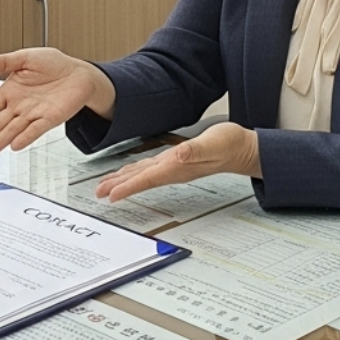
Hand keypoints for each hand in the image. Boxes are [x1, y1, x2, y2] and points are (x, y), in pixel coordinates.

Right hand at [0, 48, 115, 157]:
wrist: (79, 73)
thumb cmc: (54, 64)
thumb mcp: (26, 57)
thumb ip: (4, 62)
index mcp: (11, 90)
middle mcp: (20, 105)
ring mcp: (33, 114)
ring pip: (12, 130)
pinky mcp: (49, 119)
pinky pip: (35, 130)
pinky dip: (25, 137)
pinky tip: (14, 145)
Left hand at [94, 123, 260, 203]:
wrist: (241, 148)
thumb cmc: (228, 144)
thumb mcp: (213, 144)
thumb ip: (196, 150)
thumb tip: (180, 154)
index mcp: (178, 167)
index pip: (147, 179)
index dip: (128, 187)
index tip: (111, 195)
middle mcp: (173, 170)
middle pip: (140, 181)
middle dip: (119, 187)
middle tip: (99, 193)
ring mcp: (173, 168)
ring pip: (143, 176)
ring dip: (124, 182)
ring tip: (107, 187)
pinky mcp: (175, 162)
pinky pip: (150, 170)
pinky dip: (136, 173)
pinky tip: (130, 173)